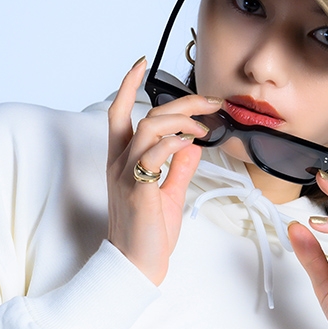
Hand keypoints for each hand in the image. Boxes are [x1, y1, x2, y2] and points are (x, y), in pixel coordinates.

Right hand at [106, 58, 222, 284]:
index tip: (142, 62)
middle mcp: (119, 163)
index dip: (127, 84)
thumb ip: (178, 168)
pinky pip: (153, 155)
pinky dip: (173, 143)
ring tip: (203, 127)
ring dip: (181, 121)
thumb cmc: (149, 234)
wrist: (136, 265)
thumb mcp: (169, 195)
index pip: (118, 113)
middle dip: (180, 102)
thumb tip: (191, 146)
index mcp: (122, 161)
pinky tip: (189, 143)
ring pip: (149, 129)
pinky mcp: (138, 189)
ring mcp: (126, 175)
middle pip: (145, 115)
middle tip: (209, 102)